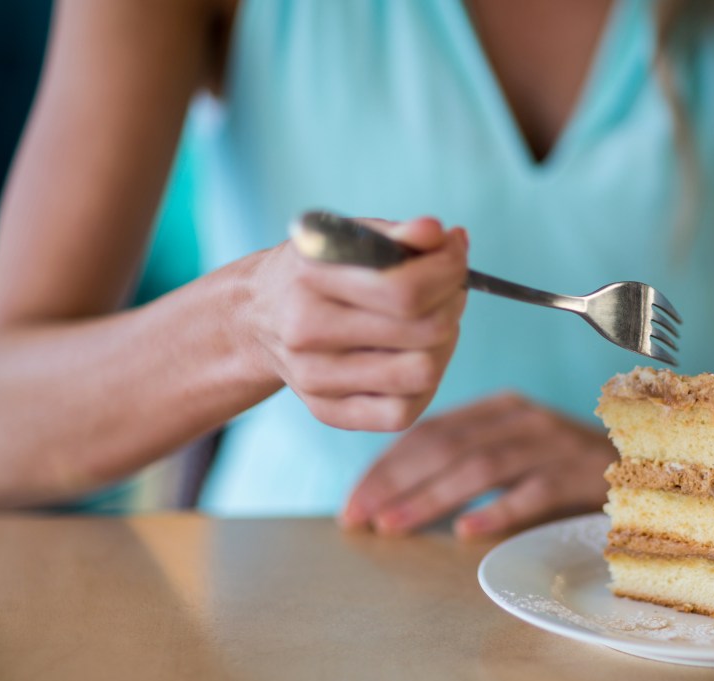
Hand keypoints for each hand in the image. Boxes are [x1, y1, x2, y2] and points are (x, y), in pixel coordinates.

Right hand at [249, 217, 467, 431]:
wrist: (257, 317)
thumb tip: (438, 234)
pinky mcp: (327, 411)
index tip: (456, 252)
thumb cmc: (317, 271)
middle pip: (423, 332)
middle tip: (449, 289)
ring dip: (445, 345)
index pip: (404, 289)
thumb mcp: (347, 237)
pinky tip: (415, 357)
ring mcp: (314, 379)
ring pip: (422, 374)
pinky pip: (401, 413)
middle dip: (452, 304)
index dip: (448, 270)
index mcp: (311, 278)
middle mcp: (306, 332)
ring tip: (433, 323)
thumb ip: (395, 234)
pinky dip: (424, 385)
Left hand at [340, 393, 616, 537]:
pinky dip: (498, 511)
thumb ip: (467, 464)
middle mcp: (522, 418)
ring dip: (431, 497)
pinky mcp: (579, 474)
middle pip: (446, 445)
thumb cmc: (568, 471)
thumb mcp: (516, 455)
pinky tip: (467, 530)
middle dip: (395, 482)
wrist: (649, 468)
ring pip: (480, 466)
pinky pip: (533, 492)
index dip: (386, 465)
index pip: (430, 430)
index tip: (353, 502)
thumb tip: (395, 499)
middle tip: (359, 517)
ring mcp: (552, 444)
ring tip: (394, 526)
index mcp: (500, 409)